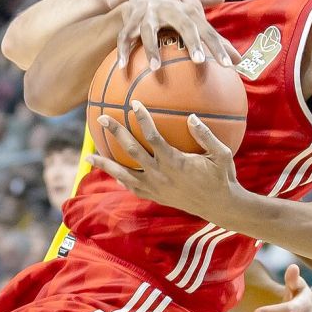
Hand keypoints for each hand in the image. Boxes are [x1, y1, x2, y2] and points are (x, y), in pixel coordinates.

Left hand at [86, 101, 241, 220]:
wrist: (220, 207)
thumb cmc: (222, 177)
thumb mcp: (222, 154)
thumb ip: (207, 136)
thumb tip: (191, 117)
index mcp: (174, 161)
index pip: (152, 137)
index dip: (142, 120)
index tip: (134, 105)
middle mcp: (160, 174)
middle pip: (131, 151)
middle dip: (116, 133)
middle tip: (102, 119)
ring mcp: (155, 187)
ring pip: (124, 174)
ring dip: (106, 164)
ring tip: (89, 157)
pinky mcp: (155, 196)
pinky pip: (132, 187)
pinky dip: (120, 179)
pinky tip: (112, 173)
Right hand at [96, 0, 238, 69]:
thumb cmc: (167, 12)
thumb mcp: (188, 20)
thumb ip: (211, 38)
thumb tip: (240, 59)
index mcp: (187, 9)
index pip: (207, 29)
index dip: (219, 46)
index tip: (230, 66)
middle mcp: (169, 7)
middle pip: (184, 24)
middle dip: (192, 42)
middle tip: (200, 62)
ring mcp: (147, 9)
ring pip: (149, 30)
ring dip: (152, 49)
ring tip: (155, 69)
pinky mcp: (129, 14)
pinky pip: (125, 35)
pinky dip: (124, 50)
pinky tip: (123, 67)